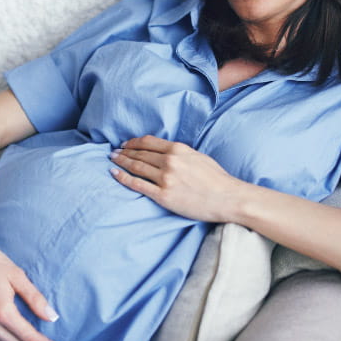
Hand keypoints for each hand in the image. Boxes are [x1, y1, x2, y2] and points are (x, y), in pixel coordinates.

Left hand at [109, 135, 245, 222]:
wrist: (228, 198)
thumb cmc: (217, 179)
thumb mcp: (198, 156)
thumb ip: (180, 152)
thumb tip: (166, 152)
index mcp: (178, 149)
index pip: (148, 142)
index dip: (133, 142)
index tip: (125, 144)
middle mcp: (170, 161)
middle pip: (139, 154)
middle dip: (124, 152)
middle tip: (114, 152)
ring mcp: (165, 179)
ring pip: (136, 167)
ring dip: (121, 162)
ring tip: (112, 161)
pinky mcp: (163, 196)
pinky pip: (138, 185)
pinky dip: (123, 178)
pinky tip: (114, 174)